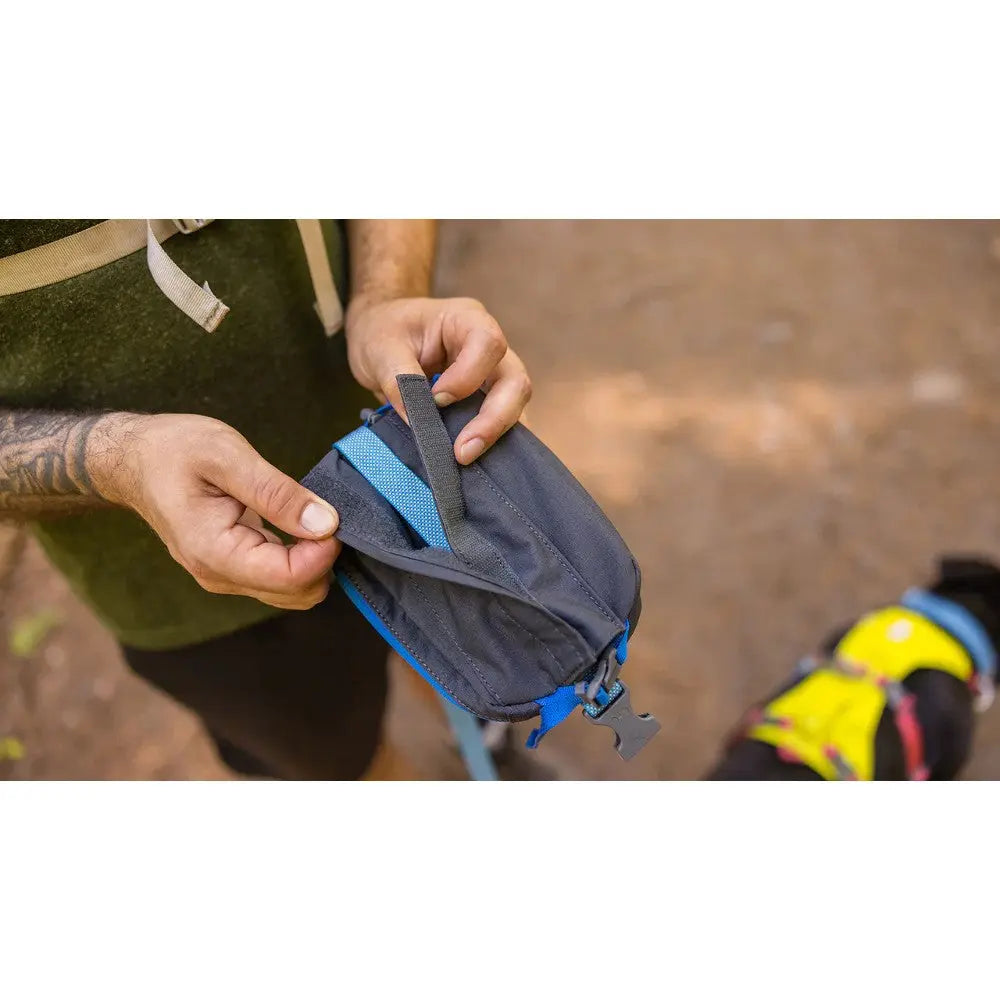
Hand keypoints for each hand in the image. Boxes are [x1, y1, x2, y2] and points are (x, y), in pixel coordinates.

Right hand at [92, 413, 339, 609]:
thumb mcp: (228, 456)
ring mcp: (226, 575)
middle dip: (323, 558)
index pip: (290, 578)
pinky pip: (281, 577)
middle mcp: (219, 575)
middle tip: (324, 512)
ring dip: (314, 559)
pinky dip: (302, 557)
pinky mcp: (234, 568)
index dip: (324, 552)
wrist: (134, 459)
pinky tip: (300, 524)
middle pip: (297, 592)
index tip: (333, 517)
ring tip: (309, 513)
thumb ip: (277, 493)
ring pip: (293, 590)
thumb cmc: (173, 450)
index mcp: (214, 551)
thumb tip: (325, 523)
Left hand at [345, 295, 531, 464]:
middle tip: (462, 453)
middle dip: (493, 419)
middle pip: (514, 381)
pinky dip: (493, 442)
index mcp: (466, 320)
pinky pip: (503, 422)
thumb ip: (399, 381)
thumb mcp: (380, 348)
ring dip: (495, 434)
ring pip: (515, 405)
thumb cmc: (384, 330)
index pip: (487, 343)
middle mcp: (489, 347)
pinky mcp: (487, 399)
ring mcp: (493, 374)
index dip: (467, 377)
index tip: (436, 400)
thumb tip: (418, 423)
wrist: (381, 335)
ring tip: (465, 458)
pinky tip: (476, 460)